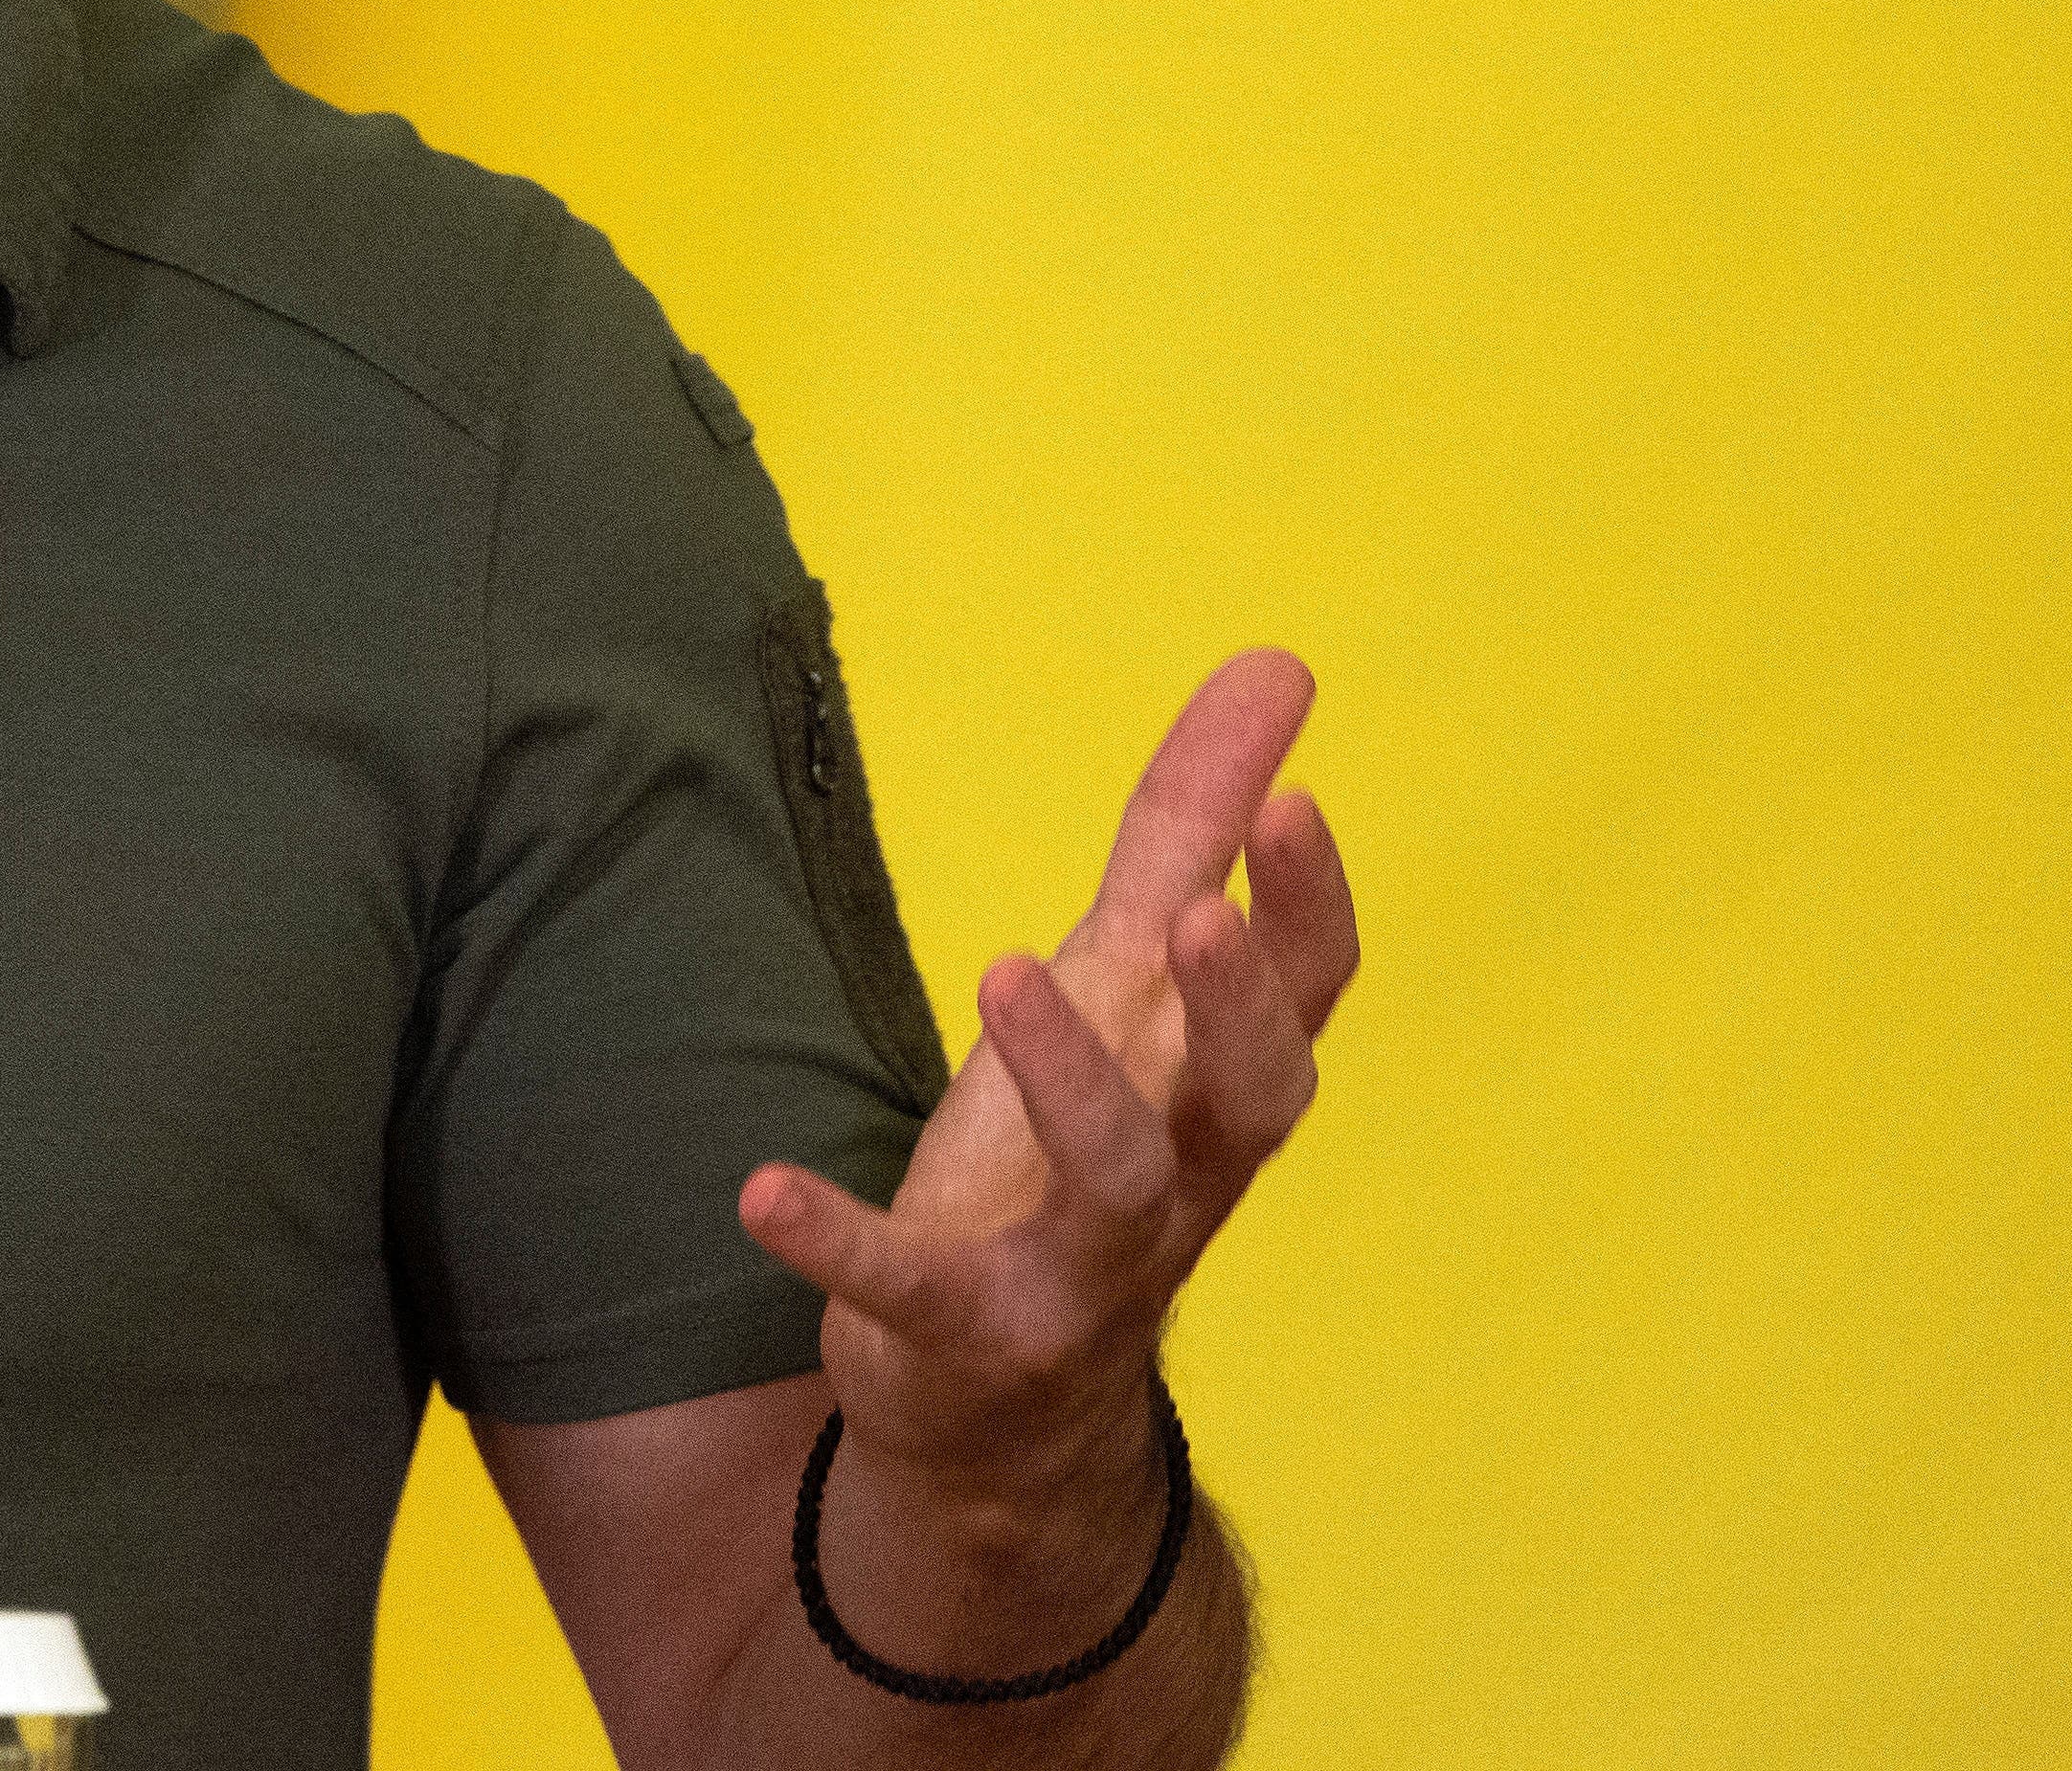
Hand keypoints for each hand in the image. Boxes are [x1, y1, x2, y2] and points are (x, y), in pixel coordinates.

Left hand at [738, 650, 1355, 1513]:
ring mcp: (1079, 1267)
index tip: (1297, 802)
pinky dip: (840, 1243)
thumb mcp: (1127, 983)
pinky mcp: (964, 1332)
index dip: (1309, 909)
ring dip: (1068, 1082)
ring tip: (1004, 970)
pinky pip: (909, 1291)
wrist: (1009, 1406)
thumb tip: (1279, 666)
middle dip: (1237, 1012)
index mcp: (1213, 1087)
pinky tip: (762, 1189)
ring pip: (1113, 1185)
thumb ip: (1190, 831)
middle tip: (1197, 915)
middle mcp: (1176, 1181)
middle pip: (1252, 1102)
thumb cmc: (1083, 1147)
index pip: (1306, 1001)